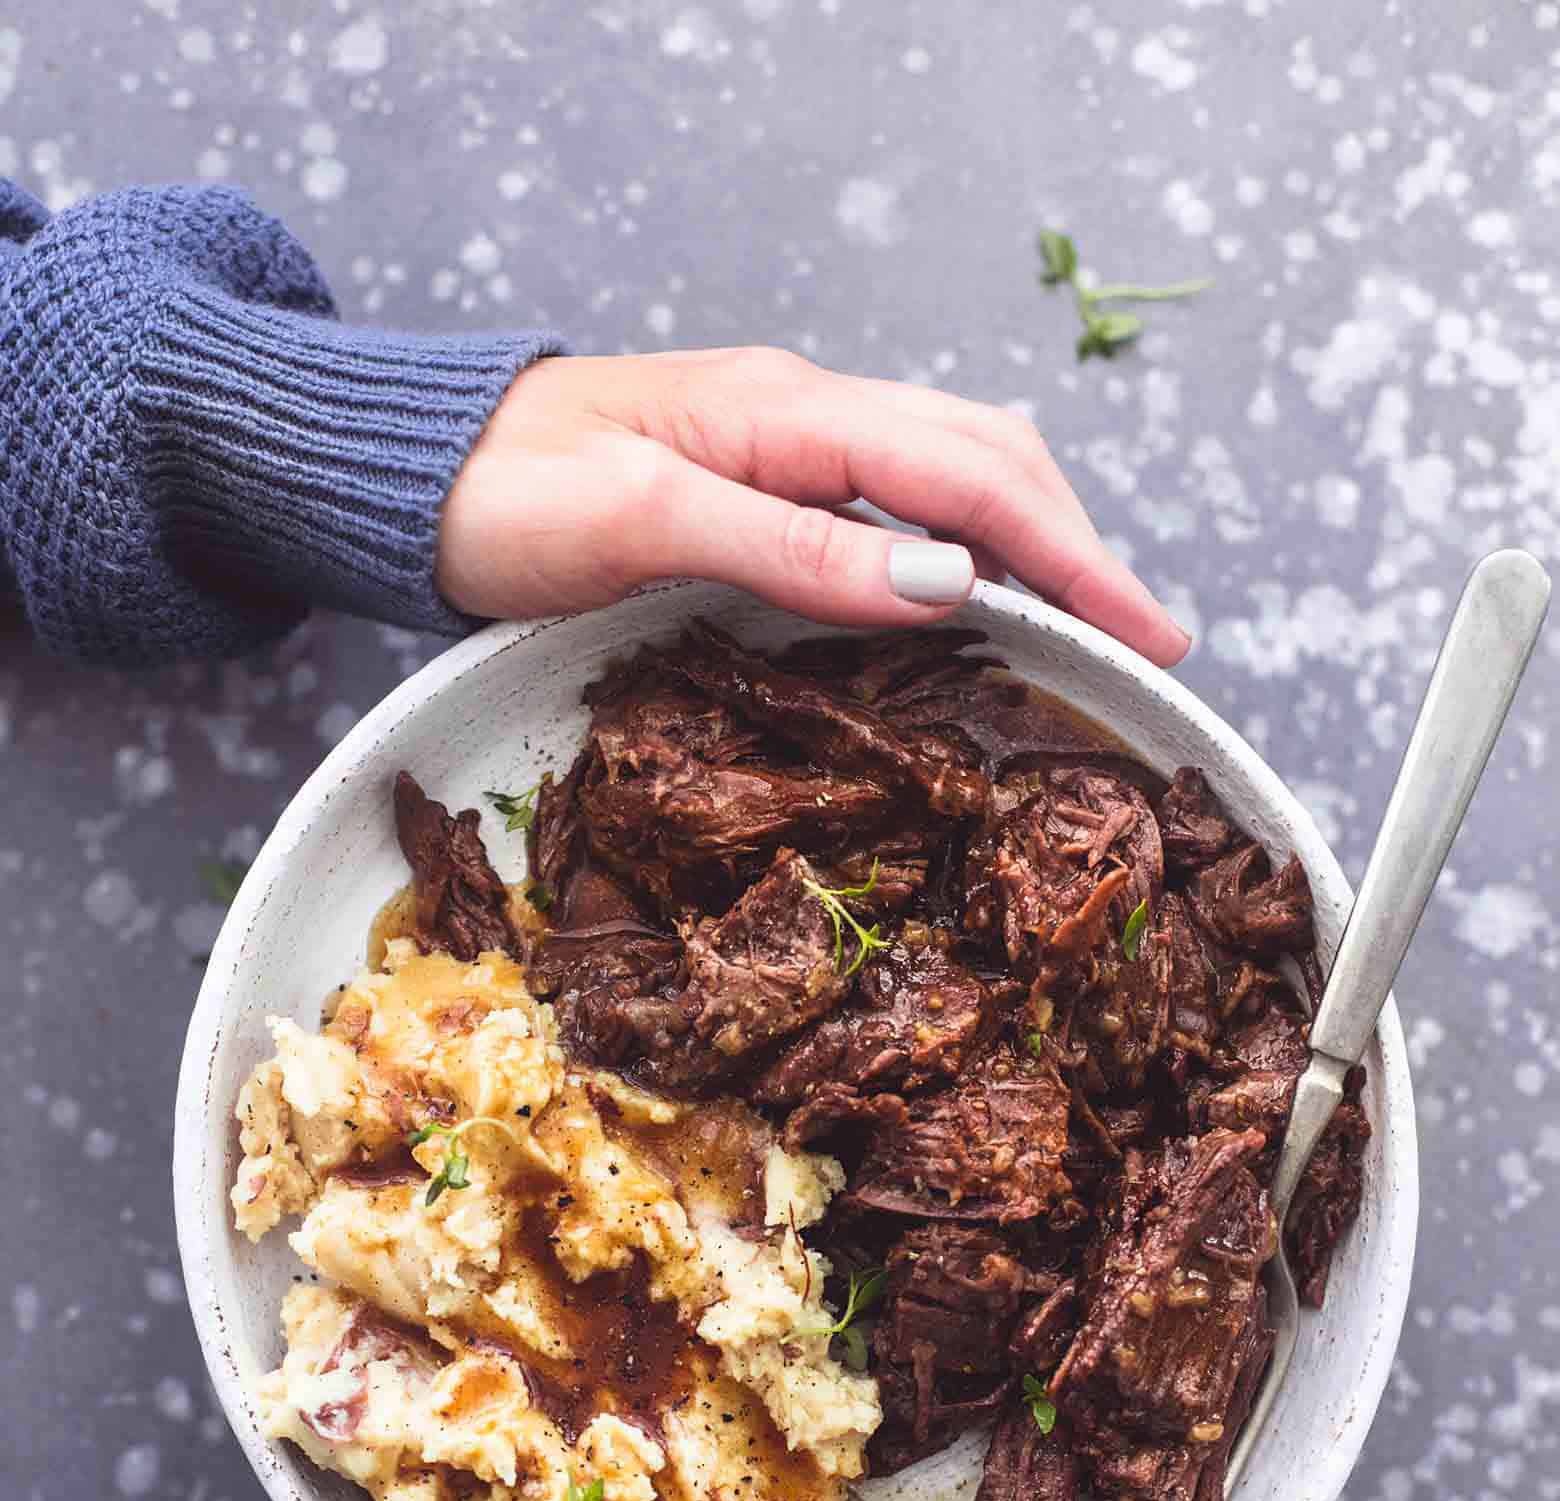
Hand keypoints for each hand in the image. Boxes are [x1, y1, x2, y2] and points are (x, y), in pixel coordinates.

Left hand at [437, 349, 1188, 663]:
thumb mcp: (643, 523)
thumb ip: (793, 546)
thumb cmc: (506, 494)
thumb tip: (943, 586)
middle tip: (1149, 641)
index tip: (1146, 631)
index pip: (971, 475)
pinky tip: (979, 599)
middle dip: (1078, 546)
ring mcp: (784, 443)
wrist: (414, 472)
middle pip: (987, 458)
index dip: (1070, 555)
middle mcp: (804, 413)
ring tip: (1091, 623)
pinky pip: (896, 501)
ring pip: (951, 472)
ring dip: (1033, 542)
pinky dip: (964, 547)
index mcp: (789, 413)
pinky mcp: (760, 479)